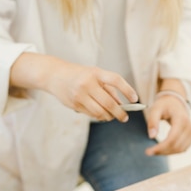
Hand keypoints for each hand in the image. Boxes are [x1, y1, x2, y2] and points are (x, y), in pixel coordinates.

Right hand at [10, 52, 138, 122]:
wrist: (55, 75)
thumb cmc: (80, 75)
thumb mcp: (95, 75)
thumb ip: (108, 88)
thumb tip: (121, 105)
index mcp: (95, 72)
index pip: (115, 80)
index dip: (127, 90)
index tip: (135, 99)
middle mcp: (87, 83)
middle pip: (109, 103)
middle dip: (119, 113)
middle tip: (125, 117)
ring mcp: (79, 95)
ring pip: (100, 112)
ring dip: (109, 117)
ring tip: (113, 117)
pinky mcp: (74, 105)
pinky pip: (91, 115)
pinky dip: (99, 116)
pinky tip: (102, 115)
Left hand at [145, 94, 190, 155]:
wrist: (175, 102)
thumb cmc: (164, 106)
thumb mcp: (155, 109)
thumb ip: (152, 121)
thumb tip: (151, 136)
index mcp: (181, 119)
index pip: (172, 139)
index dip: (161, 148)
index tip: (148, 151)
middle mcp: (190, 127)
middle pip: (176, 146)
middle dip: (162, 151)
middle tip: (149, 152)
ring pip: (180, 150)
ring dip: (166, 153)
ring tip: (155, 150)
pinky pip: (183, 149)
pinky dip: (172, 151)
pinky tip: (163, 148)